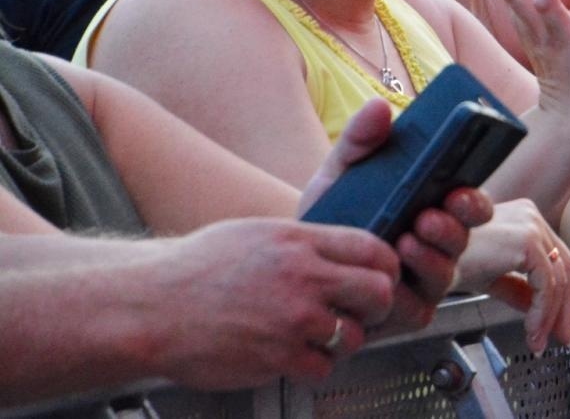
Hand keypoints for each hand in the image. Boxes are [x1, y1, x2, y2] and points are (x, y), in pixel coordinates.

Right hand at [152, 218, 399, 386]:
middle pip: (378, 293)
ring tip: (316, 336)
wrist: (150, 307)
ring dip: (341, 341)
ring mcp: (292, 319)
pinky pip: (323, 367)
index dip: (387, 266)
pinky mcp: (277, 357)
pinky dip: (314, 366)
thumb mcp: (259, 234)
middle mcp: (303, 277)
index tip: (381, 277)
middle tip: (359, 313)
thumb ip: (306, 243)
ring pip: (354, 336)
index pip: (374, 248)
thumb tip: (344, 252)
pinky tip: (292, 355)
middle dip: (376, 307)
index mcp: (300, 241)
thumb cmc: (197, 269)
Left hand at [298, 98, 493, 334]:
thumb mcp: (342, 171)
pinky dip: (403, 296)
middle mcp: (438, 245)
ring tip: (404, 243)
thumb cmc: (333, 214)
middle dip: (451, 230)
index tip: (458, 192)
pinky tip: (386, 281)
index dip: (473, 200)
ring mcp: (424, 281)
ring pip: (445, 275)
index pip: (471, 205)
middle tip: (427, 218)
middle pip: (465, 240)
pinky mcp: (405, 313)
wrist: (294, 263)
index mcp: (435, 207)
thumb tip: (380, 107)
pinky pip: (416, 309)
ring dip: (429, 260)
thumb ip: (360, 139)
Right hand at [457, 199, 569, 353]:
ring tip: (541, 340)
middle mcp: (530, 216)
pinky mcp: (526, 242)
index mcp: (524, 217)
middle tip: (564, 335)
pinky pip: (545, 285)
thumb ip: (518, 288)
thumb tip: (539, 309)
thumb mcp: (491, 275)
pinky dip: (542, 313)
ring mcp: (530, 226)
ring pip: (558, 278)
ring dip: (552, 317)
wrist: (426, 257)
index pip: (559, 255)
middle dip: (566, 307)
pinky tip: (532, 330)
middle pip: (564, 266)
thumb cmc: (448, 260)